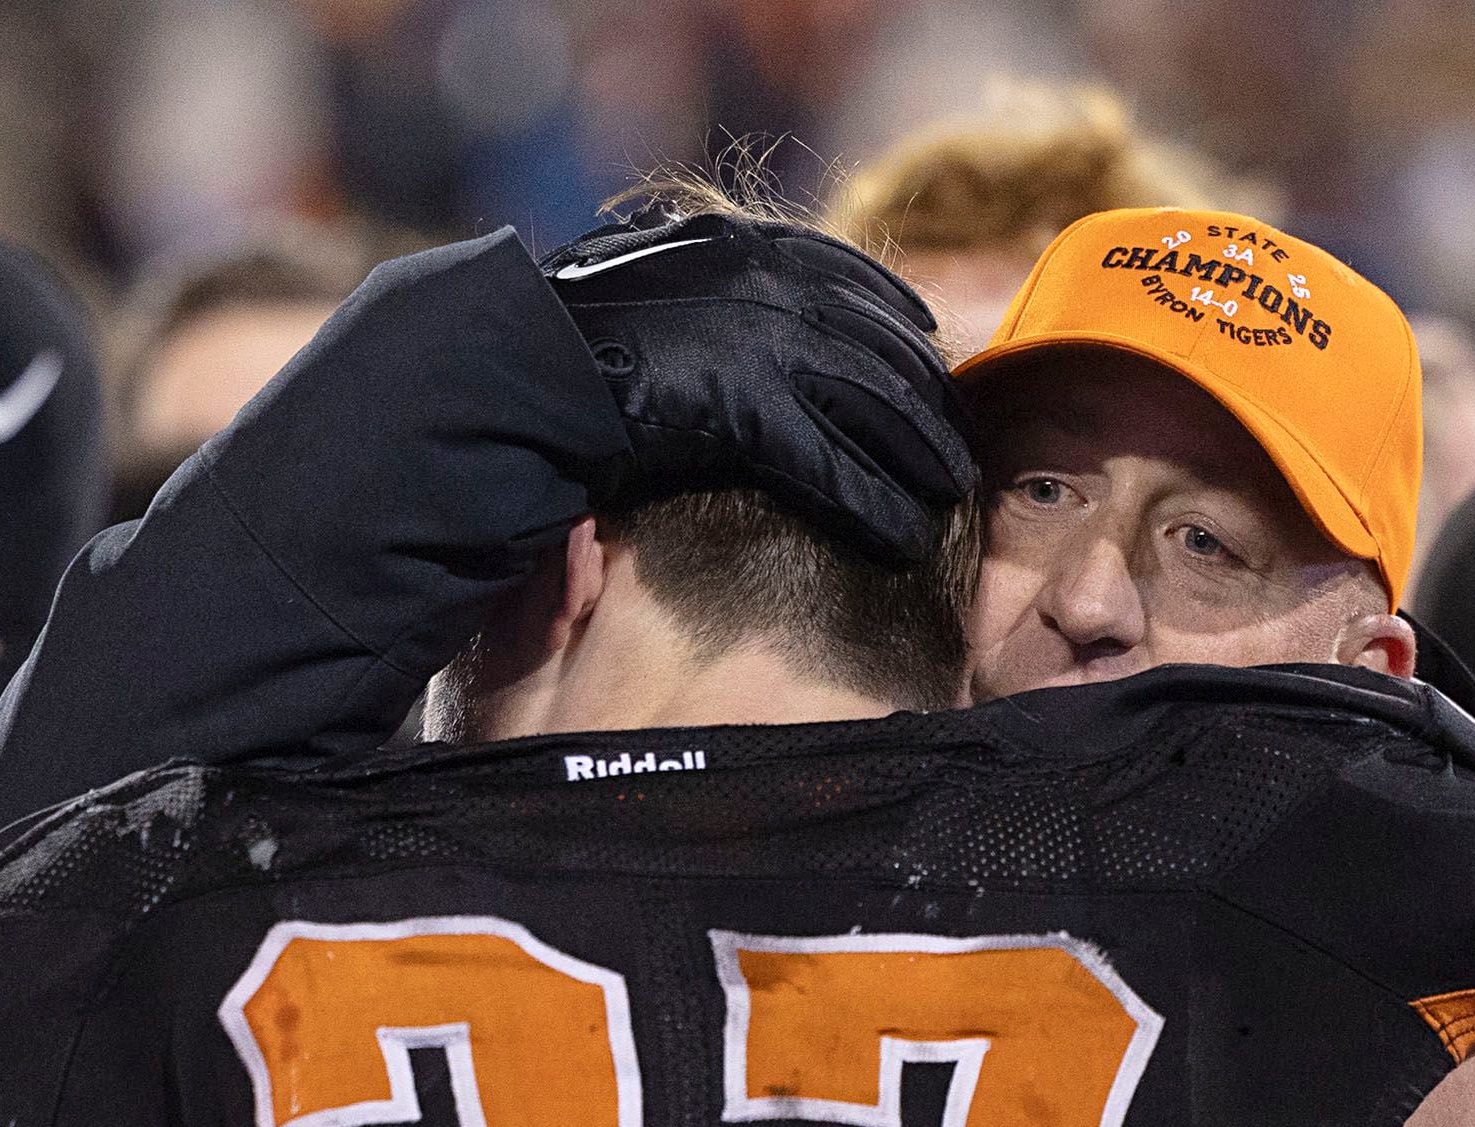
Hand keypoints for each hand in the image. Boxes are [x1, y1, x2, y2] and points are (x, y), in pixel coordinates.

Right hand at [538, 211, 975, 564]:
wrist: (514, 364)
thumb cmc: (566, 338)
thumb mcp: (649, 283)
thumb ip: (704, 287)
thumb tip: (730, 290)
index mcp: (741, 245)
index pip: (850, 275)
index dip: (898, 316)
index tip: (930, 345)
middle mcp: (764, 283)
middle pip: (879, 344)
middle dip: (929, 401)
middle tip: (960, 446)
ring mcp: (759, 343)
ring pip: (875, 403)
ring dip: (922, 455)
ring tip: (951, 496)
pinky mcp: (745, 409)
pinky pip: (833, 463)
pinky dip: (875, 502)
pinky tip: (904, 534)